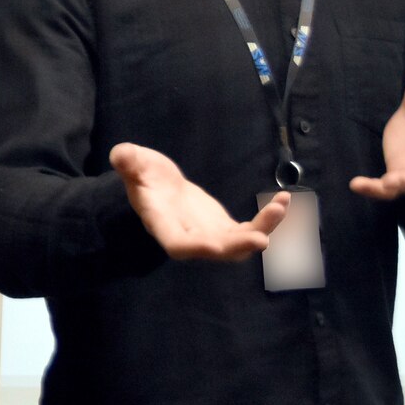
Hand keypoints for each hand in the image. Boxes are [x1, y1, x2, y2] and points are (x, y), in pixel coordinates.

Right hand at [110, 142, 286, 261]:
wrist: (159, 188)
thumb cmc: (144, 175)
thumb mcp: (134, 165)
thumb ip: (129, 162)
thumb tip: (120, 154)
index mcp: (164, 225)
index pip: (177, 244)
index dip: (194, 247)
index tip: (214, 245)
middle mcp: (189, 237)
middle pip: (215, 251)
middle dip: (238, 246)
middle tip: (262, 239)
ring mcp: (211, 235)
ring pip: (239, 244)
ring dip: (263, 230)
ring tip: (281, 206)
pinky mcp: (226, 228)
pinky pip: (250, 230)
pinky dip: (268, 220)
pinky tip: (284, 200)